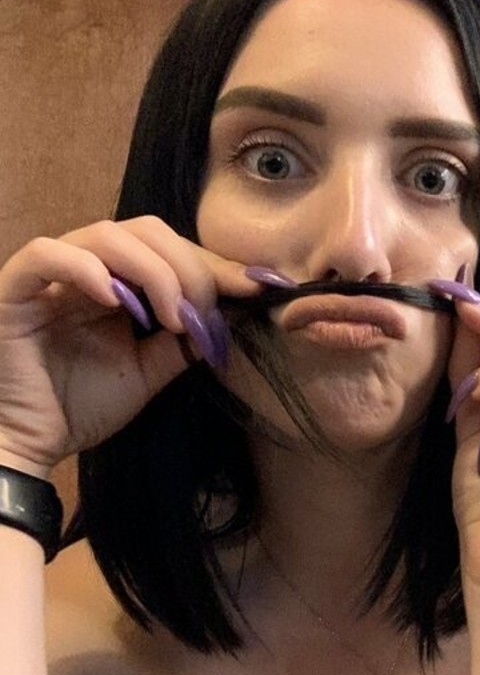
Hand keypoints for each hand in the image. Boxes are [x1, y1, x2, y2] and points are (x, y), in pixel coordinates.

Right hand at [0, 217, 267, 478]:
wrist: (30, 443)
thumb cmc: (79, 407)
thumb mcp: (149, 372)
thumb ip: (183, 342)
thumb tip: (230, 317)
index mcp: (118, 282)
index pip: (171, 250)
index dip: (216, 264)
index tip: (261, 286)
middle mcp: (86, 268)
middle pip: (146, 231)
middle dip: (189, 268)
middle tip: (205, 314)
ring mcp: (50, 275)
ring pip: (105, 235)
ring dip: (153, 271)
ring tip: (172, 318)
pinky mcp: (15, 288)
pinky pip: (47, 255)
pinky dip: (86, 269)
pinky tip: (116, 301)